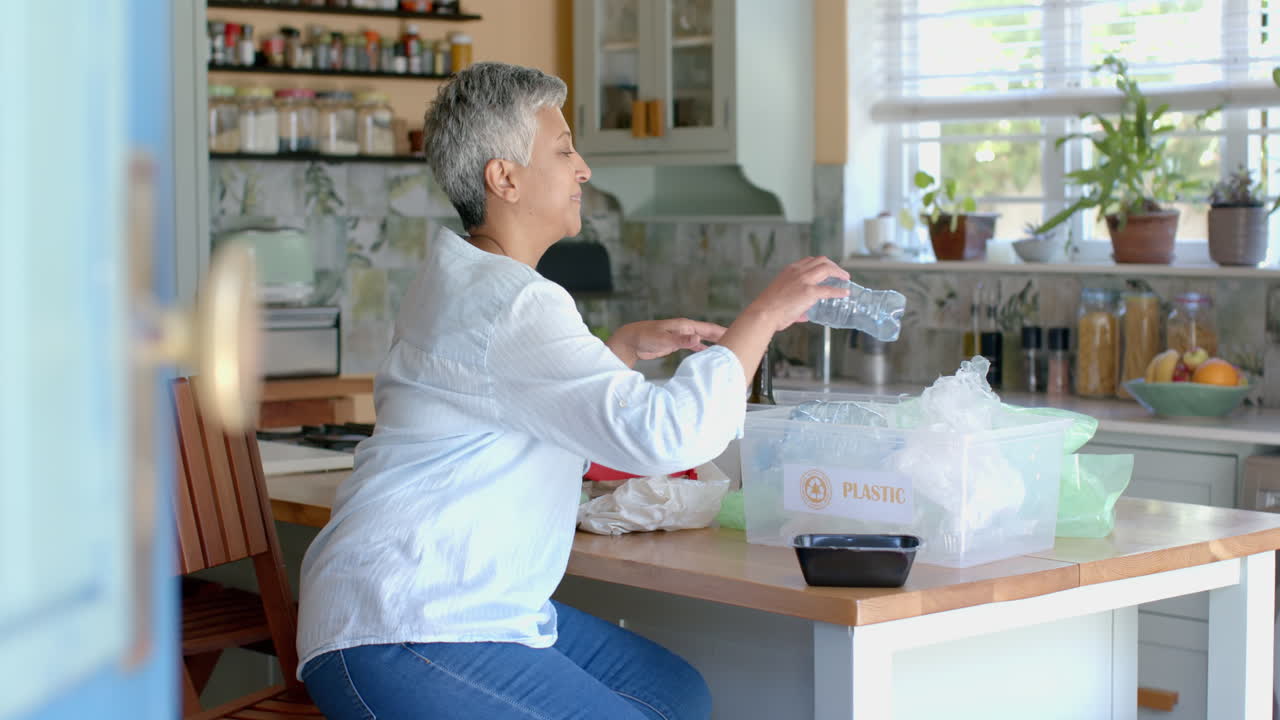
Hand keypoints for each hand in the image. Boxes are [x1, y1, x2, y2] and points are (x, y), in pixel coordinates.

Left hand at [605, 319, 727, 367]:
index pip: (708, 328)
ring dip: (713, 343)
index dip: (723, 331)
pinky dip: (702, 349)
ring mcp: (681, 336)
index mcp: (685, 326)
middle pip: (708, 333)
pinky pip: (693, 346)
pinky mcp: (675, 344)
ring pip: (702, 339)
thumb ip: (681, 341)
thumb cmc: (645, 337)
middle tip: (739, 341)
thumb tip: (698, 339)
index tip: (738, 334)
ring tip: (726, 348)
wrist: (631, 340)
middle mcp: (685, 329)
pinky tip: (707, 354)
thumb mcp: (664, 340)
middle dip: (722, 336)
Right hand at [746, 256, 850, 331]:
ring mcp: (804, 280)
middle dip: (833, 265)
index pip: (809, 260)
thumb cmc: (768, 308)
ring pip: (827, 268)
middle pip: (821, 260)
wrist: (763, 313)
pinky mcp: (809, 292)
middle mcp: (798, 271)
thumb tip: (805, 314)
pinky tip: (845, 293)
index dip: (821, 263)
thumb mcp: (781, 296)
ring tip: (845, 278)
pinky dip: (839, 291)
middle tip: (840, 273)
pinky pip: (829, 290)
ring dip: (839, 272)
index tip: (827, 268)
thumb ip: (795, 302)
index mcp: (789, 270)